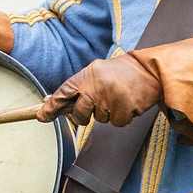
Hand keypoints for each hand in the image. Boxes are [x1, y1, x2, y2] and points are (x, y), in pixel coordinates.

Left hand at [39, 54, 161, 127]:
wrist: (149, 69)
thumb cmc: (121, 73)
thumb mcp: (98, 72)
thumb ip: (81, 86)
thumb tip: (60, 103)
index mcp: (87, 76)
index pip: (64, 92)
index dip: (51, 106)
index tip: (42, 117)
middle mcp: (96, 87)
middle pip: (80, 114)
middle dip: (84, 117)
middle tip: (97, 106)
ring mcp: (110, 99)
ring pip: (101, 120)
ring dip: (109, 113)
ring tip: (119, 97)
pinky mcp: (124, 108)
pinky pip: (117, 123)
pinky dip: (123, 117)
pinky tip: (128, 103)